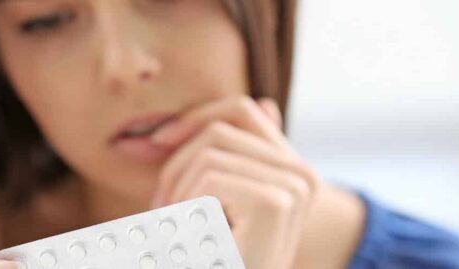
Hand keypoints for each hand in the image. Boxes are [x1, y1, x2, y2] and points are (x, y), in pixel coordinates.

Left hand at [150, 96, 320, 268]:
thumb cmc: (218, 255)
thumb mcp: (223, 199)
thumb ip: (237, 156)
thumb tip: (266, 102)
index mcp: (292, 168)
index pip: (241, 110)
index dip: (193, 119)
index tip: (155, 143)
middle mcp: (303, 173)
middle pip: (220, 128)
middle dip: (175, 164)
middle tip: (159, 209)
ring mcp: (295, 186)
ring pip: (209, 152)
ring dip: (177, 190)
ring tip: (175, 226)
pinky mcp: (277, 201)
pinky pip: (209, 177)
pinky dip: (185, 206)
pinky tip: (192, 236)